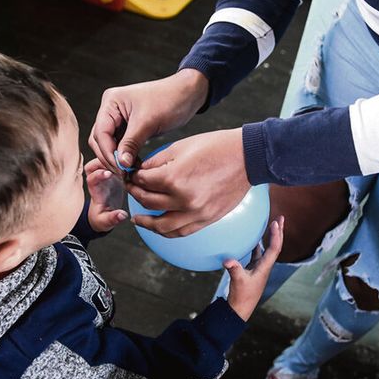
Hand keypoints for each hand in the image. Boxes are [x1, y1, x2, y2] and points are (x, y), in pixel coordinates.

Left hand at [85, 158, 127, 231]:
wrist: (103, 213)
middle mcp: (98, 179)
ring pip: (105, 157)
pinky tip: (130, 161)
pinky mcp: (115, 170)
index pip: (91, 178)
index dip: (98, 174)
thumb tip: (122, 215)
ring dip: (115, 157)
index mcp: (95, 190)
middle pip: (96, 162)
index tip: (108, 174)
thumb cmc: (102, 217)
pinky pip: (114, 159)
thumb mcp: (106, 221)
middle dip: (108, 160)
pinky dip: (121, 158)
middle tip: (121, 163)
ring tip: (127, 161)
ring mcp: (106, 173)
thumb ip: (113, 218)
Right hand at [89, 69, 208, 172]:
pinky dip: (126, 156)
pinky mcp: (128, 127)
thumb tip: (121, 164)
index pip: (101, 132)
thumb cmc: (169, 100)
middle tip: (123, 173)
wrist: (187, 95)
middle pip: (100, 139)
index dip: (108, 152)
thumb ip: (131, 143)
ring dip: (118, 158)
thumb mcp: (148, 122)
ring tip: (130, 172)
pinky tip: (134, 165)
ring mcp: (119, 118)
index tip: (120, 168)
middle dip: (110, 157)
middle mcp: (111, 109)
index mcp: (111, 102)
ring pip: (109, 144)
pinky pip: (121, 145)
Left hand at [127, 128, 250, 236]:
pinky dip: (166, 232)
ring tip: (137, 219)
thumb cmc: (215, 147)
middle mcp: (183, 199)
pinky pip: (180, 232)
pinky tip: (158, 227)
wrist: (247, 158)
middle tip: (133, 190)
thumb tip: (141, 172)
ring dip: (146, 222)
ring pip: (161, 226)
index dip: (133, 177)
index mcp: (174, 178)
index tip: (131, 175)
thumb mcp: (181, 147)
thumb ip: (157, 162)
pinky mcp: (206, 219)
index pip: (142, 182)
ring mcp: (195, 213)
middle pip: (148, 202)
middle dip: (136, 194)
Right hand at [226, 216, 284, 320]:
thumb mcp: (237, 281)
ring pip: (267, 249)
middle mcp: (264, 266)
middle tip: (281, 218)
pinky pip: (257, 253)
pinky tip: (254, 238)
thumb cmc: (241, 296)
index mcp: (265, 267)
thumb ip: (234, 269)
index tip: (276, 223)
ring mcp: (259, 267)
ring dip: (270, 236)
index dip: (276, 235)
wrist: (240, 308)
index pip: (274, 248)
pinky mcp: (252, 269)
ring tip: (271, 224)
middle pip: (275, 246)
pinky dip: (257, 244)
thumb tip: (227, 260)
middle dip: (279, 232)